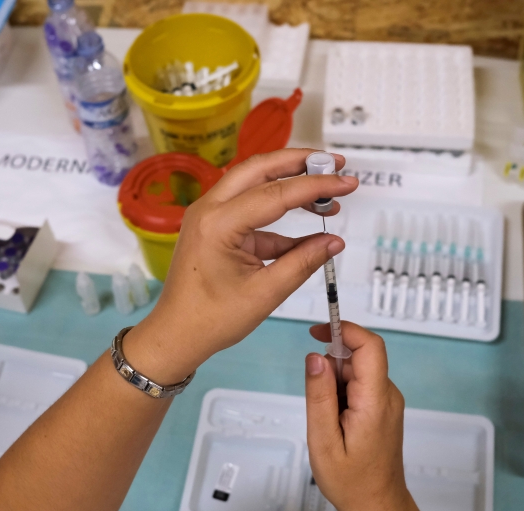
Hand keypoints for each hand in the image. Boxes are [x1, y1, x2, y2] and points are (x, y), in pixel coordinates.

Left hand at [124, 149, 357, 383]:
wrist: (176, 335)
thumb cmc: (212, 319)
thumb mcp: (265, 293)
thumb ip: (303, 262)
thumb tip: (335, 241)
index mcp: (218, 224)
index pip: (276, 193)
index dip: (316, 185)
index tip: (348, 182)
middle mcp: (209, 209)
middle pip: (259, 169)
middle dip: (299, 163)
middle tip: (335, 163)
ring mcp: (208, 214)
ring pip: (253, 183)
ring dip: (289, 183)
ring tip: (326, 193)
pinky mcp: (214, 226)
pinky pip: (249, 209)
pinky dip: (278, 214)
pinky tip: (307, 230)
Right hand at [304, 321, 409, 510]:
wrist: (378, 506)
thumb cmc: (350, 481)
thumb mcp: (323, 440)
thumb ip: (319, 396)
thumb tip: (315, 357)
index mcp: (375, 401)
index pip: (369, 347)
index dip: (344, 330)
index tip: (316, 332)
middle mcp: (388, 396)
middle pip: (360, 357)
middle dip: (332, 367)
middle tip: (319, 405)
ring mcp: (388, 402)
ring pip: (357, 372)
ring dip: (335, 384)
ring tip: (329, 422)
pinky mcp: (384, 408)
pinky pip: (360, 386)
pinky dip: (342, 395)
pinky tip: (336, 424)